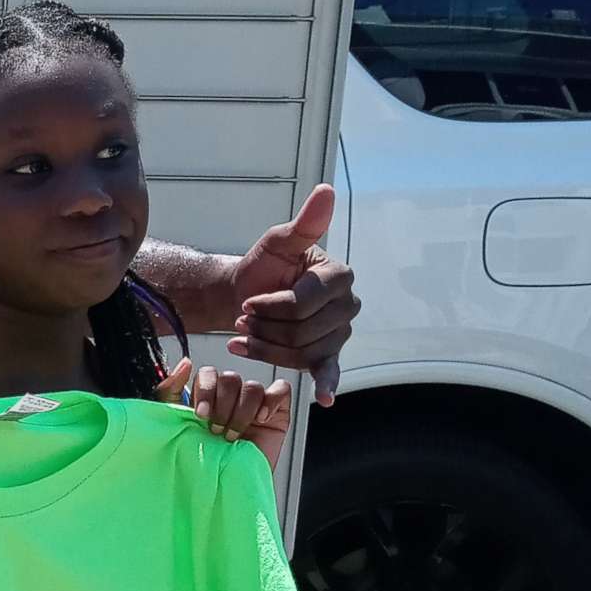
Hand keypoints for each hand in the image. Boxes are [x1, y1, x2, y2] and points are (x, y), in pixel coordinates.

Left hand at [158, 357, 292, 475]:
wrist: (223, 490)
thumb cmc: (200, 463)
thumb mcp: (174, 426)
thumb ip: (169, 393)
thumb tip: (185, 363)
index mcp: (208, 397)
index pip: (208, 373)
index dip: (205, 389)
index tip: (200, 415)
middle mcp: (232, 398)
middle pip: (230, 378)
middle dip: (222, 405)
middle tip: (216, 430)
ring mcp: (255, 404)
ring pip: (251, 386)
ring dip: (241, 411)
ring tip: (234, 435)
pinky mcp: (277, 414)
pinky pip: (281, 389)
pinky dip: (271, 399)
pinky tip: (261, 418)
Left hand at [225, 185, 357, 406]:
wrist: (244, 297)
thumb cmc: (262, 268)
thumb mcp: (277, 243)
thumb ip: (303, 224)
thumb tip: (326, 192)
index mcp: (338, 276)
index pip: (304, 302)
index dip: (272, 306)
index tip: (250, 301)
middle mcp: (347, 305)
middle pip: (301, 330)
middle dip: (266, 327)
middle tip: (244, 319)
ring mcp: (338, 332)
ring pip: (300, 352)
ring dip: (266, 347)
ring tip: (245, 337)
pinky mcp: (326, 354)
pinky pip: (329, 369)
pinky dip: (327, 383)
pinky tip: (324, 398)